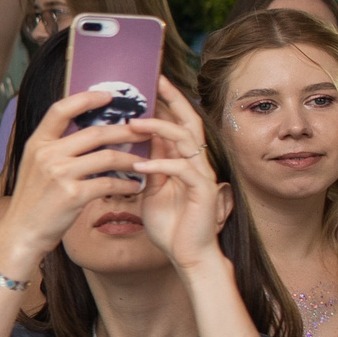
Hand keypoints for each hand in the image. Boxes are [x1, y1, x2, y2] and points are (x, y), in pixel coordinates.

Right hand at [0, 88, 150, 274]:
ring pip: (108, 157)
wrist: (21, 232)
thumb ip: (56, 148)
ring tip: (143, 162)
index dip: (86, 98)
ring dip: (131, 159)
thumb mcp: (35, 166)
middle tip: (143, 131)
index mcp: (37, 143)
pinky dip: (127, 184)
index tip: (108, 95)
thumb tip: (88, 132)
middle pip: (94, 132)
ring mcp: (60, 174)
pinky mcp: (73, 195)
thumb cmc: (33, 200)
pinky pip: (109, 183)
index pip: (61, 109)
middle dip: (124, 130)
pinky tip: (135, 186)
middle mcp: (47, 155)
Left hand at [130, 78, 231, 273]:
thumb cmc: (169, 224)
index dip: (165, 103)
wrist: (186, 254)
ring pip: (185, 140)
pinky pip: (183, 170)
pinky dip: (161, 164)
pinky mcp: (203, 191)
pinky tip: (141, 165)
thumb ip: (147, 166)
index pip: (175, 123)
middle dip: (172, 100)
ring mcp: (201, 175)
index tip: (149, 83)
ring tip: (134, 124)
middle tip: (155, 81)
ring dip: (159, 129)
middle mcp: (196, 162)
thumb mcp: (151, 189)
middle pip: (188, 122)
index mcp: (183, 160)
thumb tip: (134, 143)